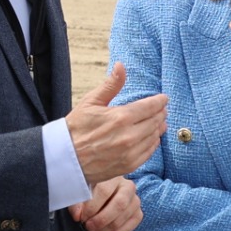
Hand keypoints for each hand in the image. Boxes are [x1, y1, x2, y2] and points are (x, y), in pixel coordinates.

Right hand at [66, 63, 167, 184]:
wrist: (66, 158)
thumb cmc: (76, 128)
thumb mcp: (91, 102)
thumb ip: (111, 85)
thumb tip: (121, 66)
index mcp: (121, 117)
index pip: (150, 107)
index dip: (160, 101)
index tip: (164, 98)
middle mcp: (129, 136)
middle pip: (155, 121)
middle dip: (161, 113)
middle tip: (162, 109)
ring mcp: (130, 152)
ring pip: (154, 136)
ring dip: (159, 127)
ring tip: (160, 122)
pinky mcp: (129, 165)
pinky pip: (149, 152)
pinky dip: (153, 143)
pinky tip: (152, 137)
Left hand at [69, 177, 142, 230]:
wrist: (105, 196)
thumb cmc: (93, 192)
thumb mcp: (82, 193)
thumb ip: (77, 202)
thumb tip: (77, 215)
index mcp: (113, 176)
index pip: (104, 191)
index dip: (91, 207)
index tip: (81, 217)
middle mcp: (128, 187)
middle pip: (119, 205)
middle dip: (100, 220)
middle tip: (88, 226)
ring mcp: (135, 201)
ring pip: (121, 219)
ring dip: (103, 229)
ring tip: (92, 230)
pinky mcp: (138, 214)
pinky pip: (126, 229)